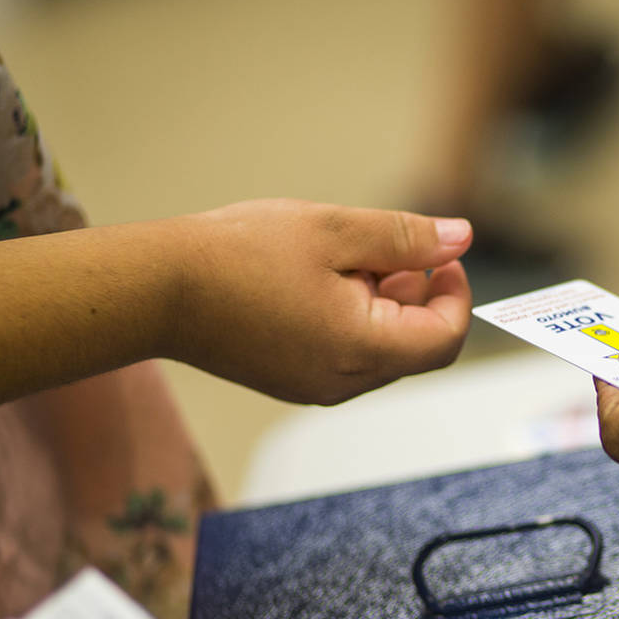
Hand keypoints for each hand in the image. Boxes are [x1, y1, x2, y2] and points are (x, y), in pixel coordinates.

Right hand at [171, 199, 472, 404]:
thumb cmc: (238, 255)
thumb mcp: (336, 230)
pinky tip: (316, 280)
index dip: (456, 293)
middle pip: (416, 345)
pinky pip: (347, 355)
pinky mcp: (293, 382)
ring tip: (339, 259)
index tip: (441, 255)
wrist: (157, 289)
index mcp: (363, 351)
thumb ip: (406, 238)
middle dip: (416, 293)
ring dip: (382, 304)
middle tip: (379, 247)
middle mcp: (344, 384)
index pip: (446, 338)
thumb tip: (461, 239)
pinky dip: (353, 319)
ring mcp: (316, 388)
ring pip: (382, 350)